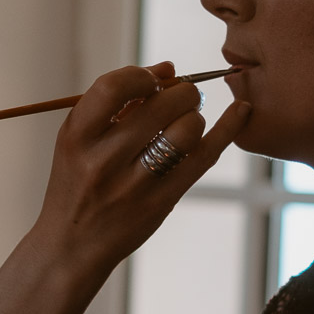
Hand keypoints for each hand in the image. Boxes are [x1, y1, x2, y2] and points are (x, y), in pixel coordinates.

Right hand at [0, 62, 248, 313]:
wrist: (72, 244)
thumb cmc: (77, 182)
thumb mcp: (78, 141)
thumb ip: (115, 103)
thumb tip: (169, 68)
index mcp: (76, 138)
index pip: (114, 87)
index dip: (142, 75)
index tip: (152, 80)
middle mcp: (103, 160)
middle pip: (161, 104)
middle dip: (180, 92)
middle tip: (182, 97)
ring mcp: (134, 184)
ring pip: (186, 129)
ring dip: (195, 116)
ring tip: (188, 121)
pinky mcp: (162, 202)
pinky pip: (205, 157)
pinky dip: (228, 128)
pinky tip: (242, 111)